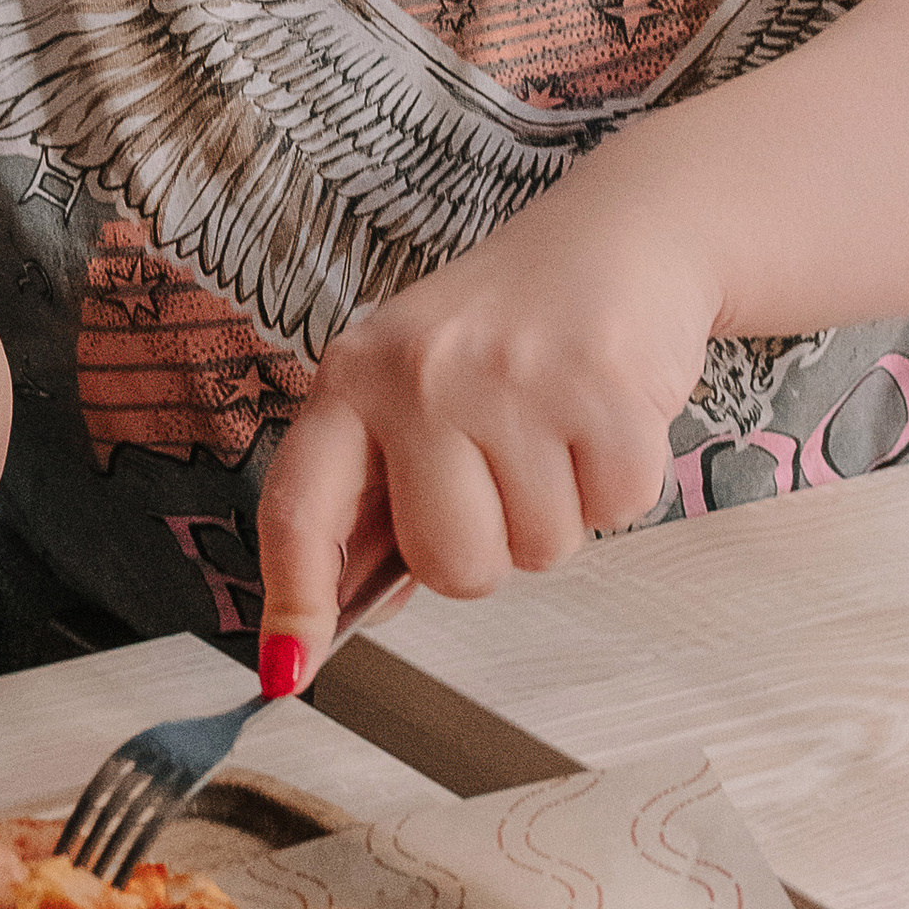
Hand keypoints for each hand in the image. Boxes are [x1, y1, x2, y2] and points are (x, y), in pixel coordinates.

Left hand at [254, 172, 715, 684]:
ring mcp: (509, 379)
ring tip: (555, 430)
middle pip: (452, 566)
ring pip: (539, 551)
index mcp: (351, 379)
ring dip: (563, 512)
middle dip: (492, 546)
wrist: (615, 238)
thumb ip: (380, 489)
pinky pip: (617, 512)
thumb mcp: (411, 384)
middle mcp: (417, 375)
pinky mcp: (601, 385)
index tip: (287, 670)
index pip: (300, 508)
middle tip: (506, 471)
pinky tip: (603, 418)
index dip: (294, 599)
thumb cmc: (504, 330)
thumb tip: (338, 611)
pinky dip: (621, 484)